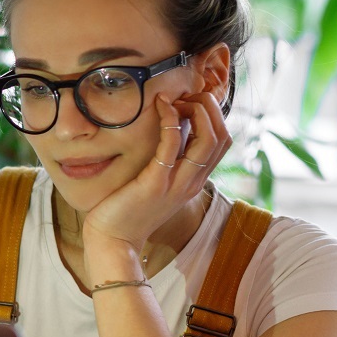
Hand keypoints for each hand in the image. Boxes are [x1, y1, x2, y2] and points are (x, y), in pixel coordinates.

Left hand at [79, 91, 231, 251]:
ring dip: (197, 111)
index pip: (222, 142)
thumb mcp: (157, 183)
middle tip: (185, 96)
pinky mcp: (156, 182)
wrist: (114, 240)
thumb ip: (168, 161)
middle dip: (210, 108)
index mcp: (194, 181)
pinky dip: (171, 120)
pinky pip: (172, 144)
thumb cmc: (129, 209)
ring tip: (175, 98)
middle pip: (222, 137)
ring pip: (208, 140)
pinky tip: (160, 106)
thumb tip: (171, 129)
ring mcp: (177, 183)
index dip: (213, 115)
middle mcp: (192, 182)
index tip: (189, 102)